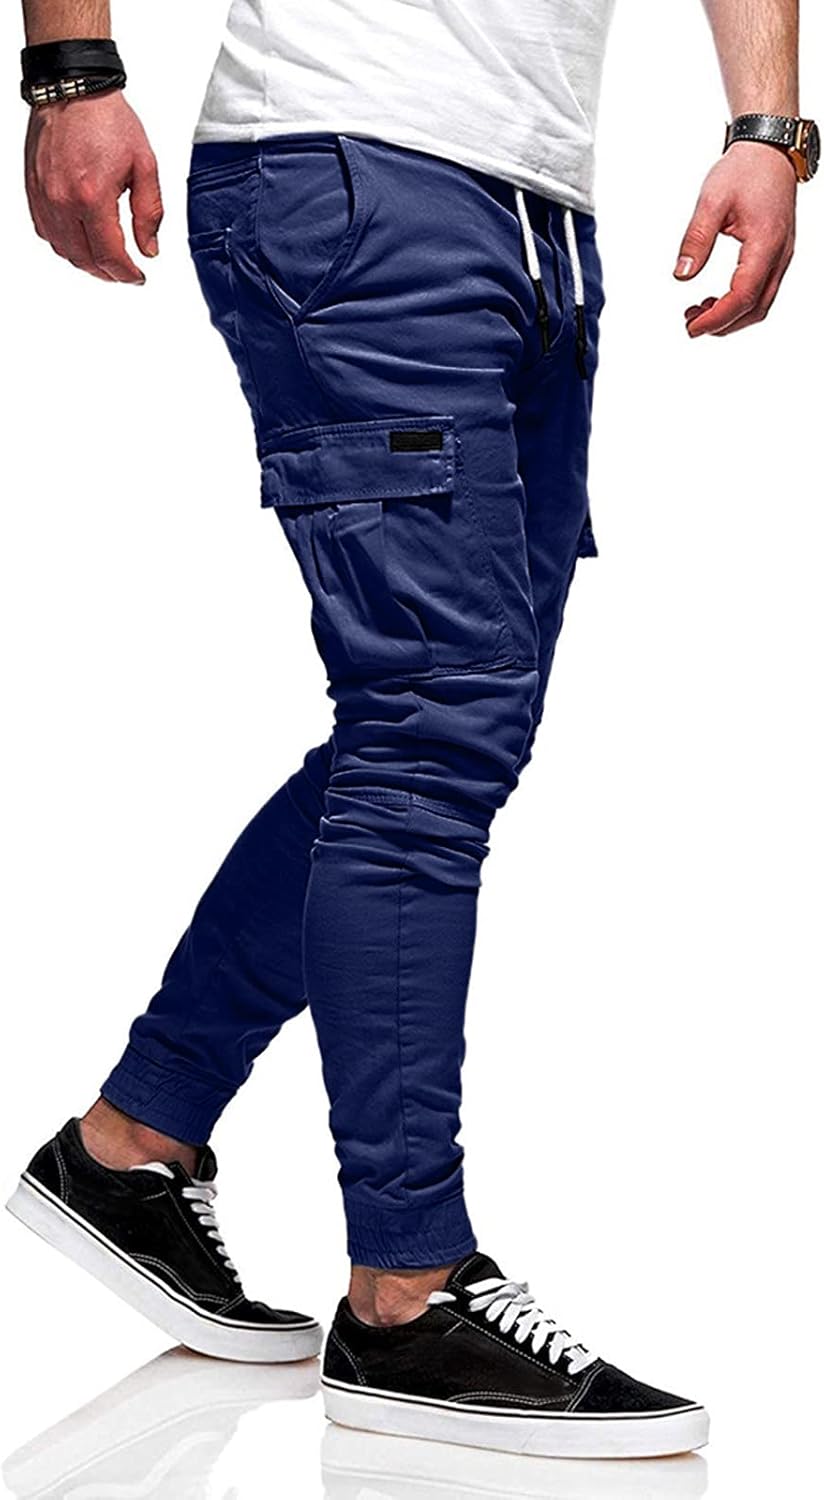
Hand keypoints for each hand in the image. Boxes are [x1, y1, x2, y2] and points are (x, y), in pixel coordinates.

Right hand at [25, 91, 162, 283]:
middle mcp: (63, 201)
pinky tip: (82, 242)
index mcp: (93, 196)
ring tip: (105, 262)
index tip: (138, 277)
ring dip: (86, 262)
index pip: (109, 255)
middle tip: (124, 274)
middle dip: (108, 274)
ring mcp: (44, 198)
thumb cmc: (108, 121)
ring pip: (64, 250)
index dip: (126, 274)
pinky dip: (66, 245)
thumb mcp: (145, 166)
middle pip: (85, 259)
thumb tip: (149, 249)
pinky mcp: (33, 191)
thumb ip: (150, 213)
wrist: (73, 90)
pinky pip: (46, 232)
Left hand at [674, 142, 795, 336]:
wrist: (768, 150)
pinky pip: (762, 289)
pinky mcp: (776, 254)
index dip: (717, 318)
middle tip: (691, 324)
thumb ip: (696, 239)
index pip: (743, 296)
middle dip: (723, 324)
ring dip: (730, 316)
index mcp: (765, 243)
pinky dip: (739, 302)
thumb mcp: (711, 201)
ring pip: (761, 303)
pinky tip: (713, 298)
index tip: (692, 327)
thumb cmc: (744, 169)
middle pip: (756, 309)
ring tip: (697, 312)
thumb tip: (682, 275)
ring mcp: (781, 255)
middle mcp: (779, 254)